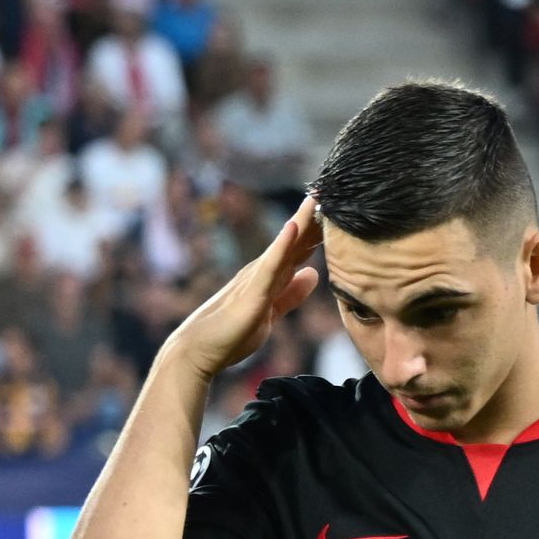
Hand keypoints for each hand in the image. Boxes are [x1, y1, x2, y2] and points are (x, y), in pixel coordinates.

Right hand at [161, 193, 321, 381]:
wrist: (199, 351)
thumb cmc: (231, 335)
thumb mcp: (271, 313)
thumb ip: (291, 294)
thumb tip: (313, 274)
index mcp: (271, 276)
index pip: (301, 247)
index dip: (321, 227)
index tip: (339, 205)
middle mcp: (264, 270)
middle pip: (296, 238)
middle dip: (316, 215)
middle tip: (335, 186)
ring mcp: (256, 278)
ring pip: (285, 244)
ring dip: (302, 220)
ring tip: (318, 195)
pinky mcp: (252, 291)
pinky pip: (270, 265)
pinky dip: (282, 245)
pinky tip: (293, 226)